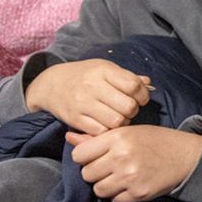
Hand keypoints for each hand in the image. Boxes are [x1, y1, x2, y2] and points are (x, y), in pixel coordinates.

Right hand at [26, 58, 151, 133]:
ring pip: (116, 121)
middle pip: (127, 106)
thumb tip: (149, 84)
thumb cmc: (85, 76)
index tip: (140, 98)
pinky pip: (100, 131)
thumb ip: (128, 77)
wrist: (52, 84)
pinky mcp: (75, 119)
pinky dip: (107, 131)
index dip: (143, 94)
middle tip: (128, 110)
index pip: (133, 85)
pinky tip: (105, 124)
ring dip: (122, 123)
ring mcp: (83, 103)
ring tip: (118, 117)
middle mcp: (93, 86)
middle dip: (133, 110)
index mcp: (103, 70)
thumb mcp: (105, 69)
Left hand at [67, 125, 201, 201]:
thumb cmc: (153, 140)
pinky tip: (130, 185)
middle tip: (109, 167)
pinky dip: (120, 195)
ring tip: (118, 177)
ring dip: (105, 186)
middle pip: (87, 174)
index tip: (94, 156)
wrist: (185, 156)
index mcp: (117, 137)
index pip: (79, 155)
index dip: (85, 157)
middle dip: (95, 172)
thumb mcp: (127, 132)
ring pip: (98, 190)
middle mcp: (121, 157)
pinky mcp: (138, 194)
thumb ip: (96, 138)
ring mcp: (130, 177)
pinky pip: (115, 200)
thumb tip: (69, 137)